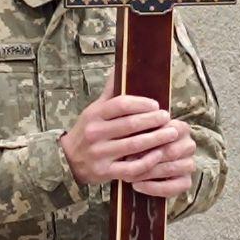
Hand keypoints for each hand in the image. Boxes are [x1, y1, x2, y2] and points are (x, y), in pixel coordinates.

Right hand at [59, 93, 177, 186]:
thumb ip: (110, 92)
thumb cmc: (87, 131)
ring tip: (171, 133)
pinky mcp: (105, 172)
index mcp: (94, 115)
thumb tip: (120, 67)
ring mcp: (100, 153)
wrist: (67, 160)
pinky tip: (159, 155)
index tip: (156, 105)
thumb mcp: (93, 110)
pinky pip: (130, 168)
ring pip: (133, 145)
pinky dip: (147, 161)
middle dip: (153, 120)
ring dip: (156, 139)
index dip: (141, 104)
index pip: (121, 104)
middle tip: (168, 118)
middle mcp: (95, 133)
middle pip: (130, 124)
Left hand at [124, 116, 197, 198]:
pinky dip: (153, 188)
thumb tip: (133, 141)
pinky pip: (172, 188)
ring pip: (170, 169)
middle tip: (126, 163)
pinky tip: (137, 186)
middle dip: (146, 158)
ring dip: (147, 173)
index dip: (148, 140)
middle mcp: (189, 145)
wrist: (144, 158)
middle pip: (169, 152)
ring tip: (129, 174)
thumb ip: (140, 133)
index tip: (128, 145)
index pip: (167, 133)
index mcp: (181, 128)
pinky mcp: (186, 182)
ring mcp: (189, 164)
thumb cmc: (140, 141)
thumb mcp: (140, 132)